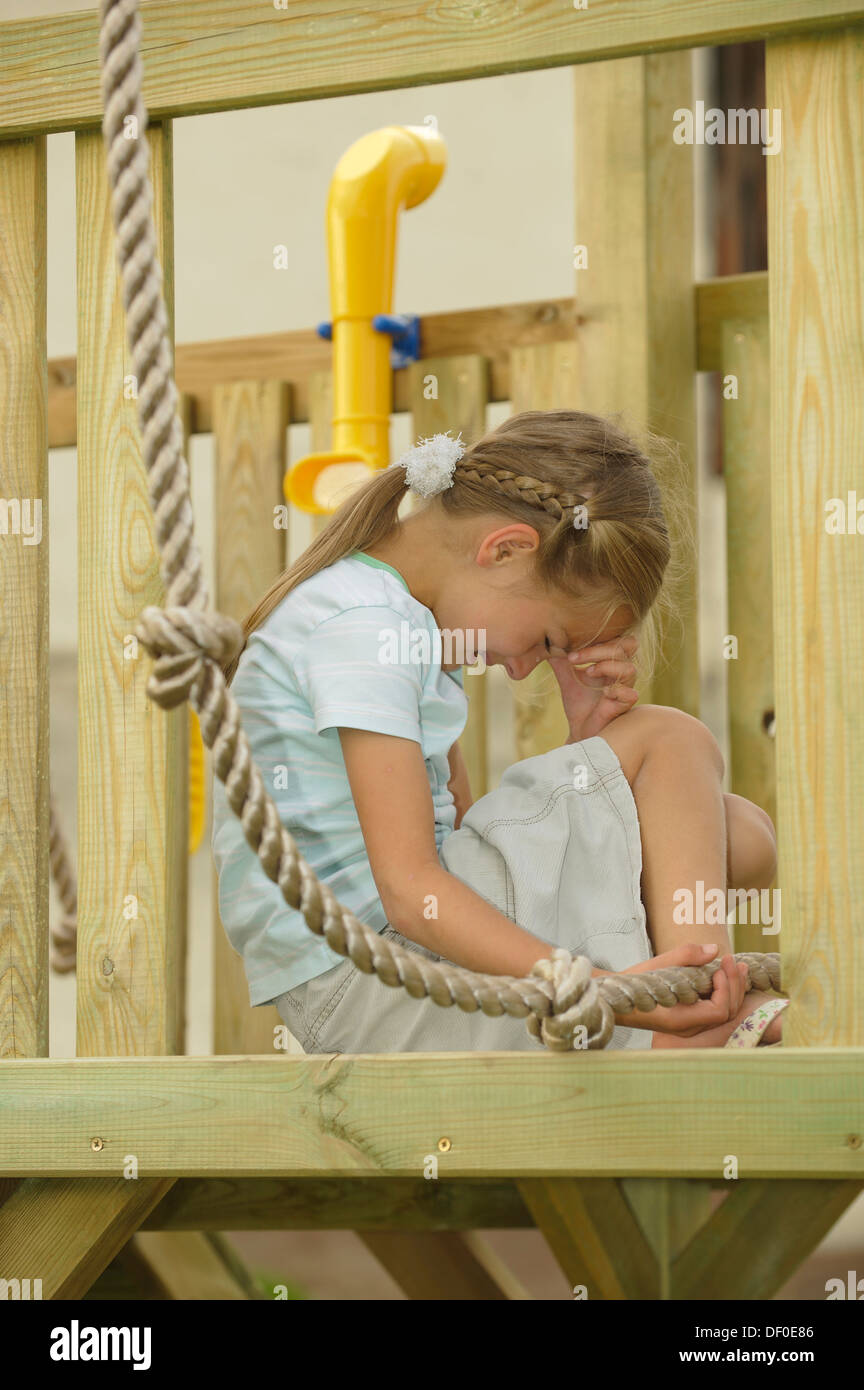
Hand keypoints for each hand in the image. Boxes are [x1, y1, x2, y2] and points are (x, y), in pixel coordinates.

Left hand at [548, 633, 639, 742]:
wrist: (579, 730)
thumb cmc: (579, 703)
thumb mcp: (567, 677)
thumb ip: (561, 660)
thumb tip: (548, 642)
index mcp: (611, 662)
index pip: (618, 639)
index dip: (598, 639)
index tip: (570, 651)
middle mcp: (621, 673)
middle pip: (627, 647)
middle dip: (599, 649)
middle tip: (573, 658)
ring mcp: (625, 689)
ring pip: (629, 669)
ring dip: (607, 667)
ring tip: (588, 673)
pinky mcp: (623, 707)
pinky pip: (630, 694)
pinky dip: (617, 690)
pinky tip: (603, 692)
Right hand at [621, 942, 749, 1036]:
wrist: (614, 999)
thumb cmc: (633, 983)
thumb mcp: (657, 964)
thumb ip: (687, 956)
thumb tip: (714, 949)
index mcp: (680, 1019)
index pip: (719, 1010)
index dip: (725, 988)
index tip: (716, 967)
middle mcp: (687, 1027)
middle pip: (725, 1013)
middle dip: (734, 985)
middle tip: (732, 961)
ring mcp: (688, 1026)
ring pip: (722, 1013)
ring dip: (731, 988)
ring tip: (735, 965)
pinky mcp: (687, 1019)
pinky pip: (713, 1009)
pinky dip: (722, 992)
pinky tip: (723, 975)